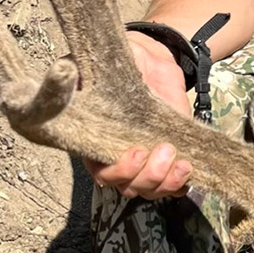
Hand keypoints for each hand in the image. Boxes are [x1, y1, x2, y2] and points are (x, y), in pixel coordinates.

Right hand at [86, 33, 194, 198]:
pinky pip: (172, 187)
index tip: (137, 152)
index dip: (119, 170)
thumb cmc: (121, 64)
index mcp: (96, 141)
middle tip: (165, 149)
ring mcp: (143, 163)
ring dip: (167, 182)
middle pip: (128, 186)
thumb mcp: (99, 65)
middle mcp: (118, 159)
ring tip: (182, 162)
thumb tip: (66, 73)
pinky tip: (188, 170)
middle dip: (148, 175)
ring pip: (150, 190)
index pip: (101, 172)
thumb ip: (82, 73)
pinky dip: (180, 184)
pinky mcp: (166, 160)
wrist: (152, 62)